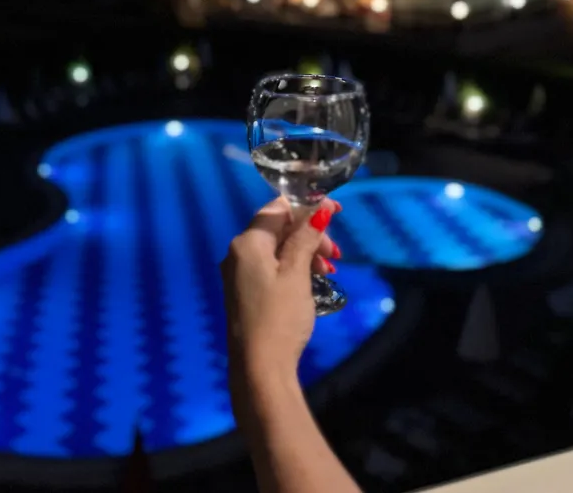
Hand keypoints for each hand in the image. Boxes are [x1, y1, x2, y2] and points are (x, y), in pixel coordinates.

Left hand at [220, 197, 340, 379]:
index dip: (306, 206)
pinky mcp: (246, 292)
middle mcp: (237, 254)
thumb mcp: (297, 274)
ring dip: (305, 253)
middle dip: (310, 235)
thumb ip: (306, 238)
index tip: (335, 212)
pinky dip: (294, 269)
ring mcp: (239, 274)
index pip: (276, 209)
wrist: (259, 366)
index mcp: (246, 243)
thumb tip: (319, 209)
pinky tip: (313, 281)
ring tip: (329, 270)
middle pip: (278, 230)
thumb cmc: (279, 316)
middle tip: (335, 253)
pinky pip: (272, 269)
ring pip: (278, 250)